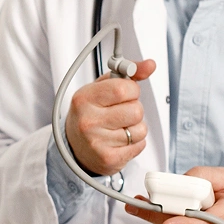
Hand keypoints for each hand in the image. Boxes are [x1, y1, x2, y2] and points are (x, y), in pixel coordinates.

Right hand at [65, 59, 156, 175]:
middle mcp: (88, 120)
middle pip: (136, 111)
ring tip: (119, 127)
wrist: (74, 147)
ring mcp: (97, 142)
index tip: (125, 93)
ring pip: (140, 129)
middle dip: (134, 110)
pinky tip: (119, 140)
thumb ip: (127, 74)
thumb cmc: (90, 114)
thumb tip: (149, 65)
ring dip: (135, 127)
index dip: (132, 90)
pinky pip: (139, 145)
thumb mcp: (102, 89)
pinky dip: (134, 143)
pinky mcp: (109, 159)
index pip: (122, 88)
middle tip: (121, 112)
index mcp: (84, 98)